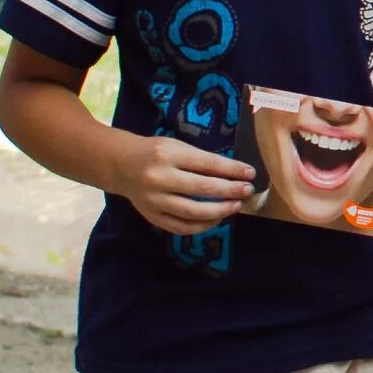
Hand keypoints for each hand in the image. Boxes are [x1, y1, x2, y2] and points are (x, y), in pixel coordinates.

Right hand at [109, 135, 252, 234]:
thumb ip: (201, 160)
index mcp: (168, 155)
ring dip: (219, 211)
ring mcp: (154, 200)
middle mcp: (159, 178)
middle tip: (247, 191)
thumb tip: (235, 174)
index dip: (232, 170)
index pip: (208, 164)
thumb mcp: (177, 146)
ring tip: (235, 206)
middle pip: (202, 188)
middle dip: (230, 190)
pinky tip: (216, 219)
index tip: (250, 173)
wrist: (121, 165)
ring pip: (193, 212)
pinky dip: (202, 226)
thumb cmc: (156, 152)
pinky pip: (181, 227)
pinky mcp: (152, 216)